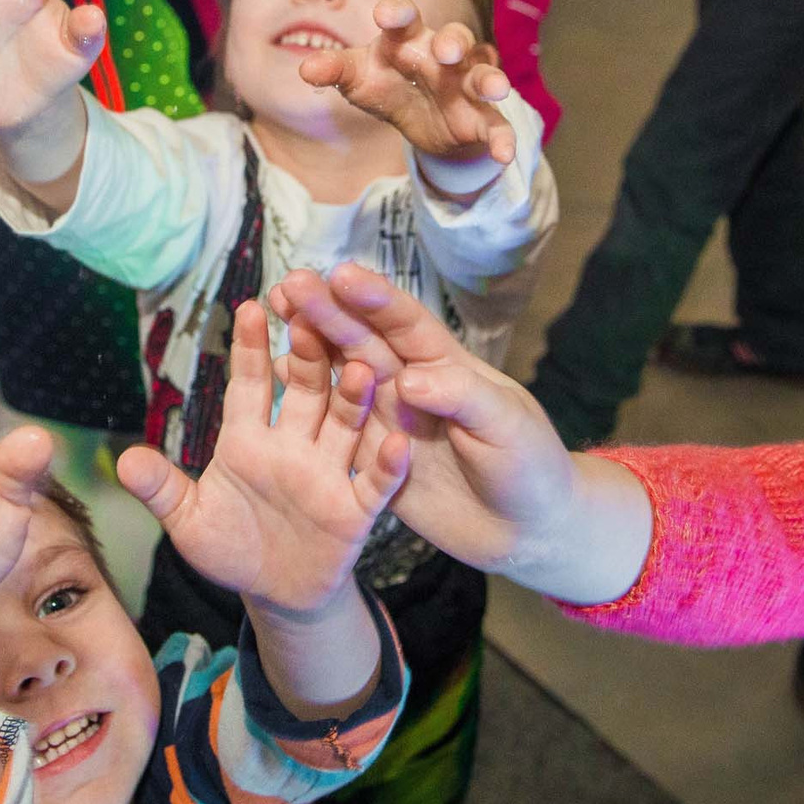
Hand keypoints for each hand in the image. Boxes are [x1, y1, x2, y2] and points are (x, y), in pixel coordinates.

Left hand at [114, 301, 408, 617]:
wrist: (273, 594)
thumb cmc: (230, 548)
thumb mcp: (188, 521)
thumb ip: (162, 489)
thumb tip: (124, 461)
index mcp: (248, 440)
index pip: (249, 385)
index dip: (251, 349)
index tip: (251, 307)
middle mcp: (292, 446)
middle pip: (304, 391)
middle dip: (308, 355)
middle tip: (313, 314)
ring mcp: (326, 473)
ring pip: (343, 425)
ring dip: (353, 398)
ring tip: (361, 367)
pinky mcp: (353, 509)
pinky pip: (373, 482)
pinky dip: (387, 464)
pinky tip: (397, 442)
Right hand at [264, 264, 578, 578]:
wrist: (525, 528)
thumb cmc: (529, 466)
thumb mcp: (506, 427)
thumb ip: (462, 398)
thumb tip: (410, 381)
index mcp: (446, 365)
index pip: (406, 323)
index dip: (374, 298)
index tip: (341, 275)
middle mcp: (410, 383)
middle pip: (362, 341)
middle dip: (327, 311)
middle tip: (288, 285)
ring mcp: (388, 419)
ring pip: (340, 374)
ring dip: (309, 345)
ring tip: (275, 316)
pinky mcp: (373, 457)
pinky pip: (333, 425)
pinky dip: (305, 398)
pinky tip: (276, 374)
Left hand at [297, 0, 518, 172]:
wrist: (422, 123)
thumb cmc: (388, 85)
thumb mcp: (359, 79)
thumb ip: (336, 71)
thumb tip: (307, 69)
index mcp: (409, 40)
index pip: (406, 19)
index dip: (398, 14)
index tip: (386, 15)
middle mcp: (443, 56)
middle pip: (455, 39)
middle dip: (453, 42)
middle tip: (446, 51)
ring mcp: (466, 85)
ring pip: (483, 76)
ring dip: (490, 81)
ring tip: (495, 90)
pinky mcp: (481, 118)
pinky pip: (497, 125)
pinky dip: (503, 138)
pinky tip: (504, 154)